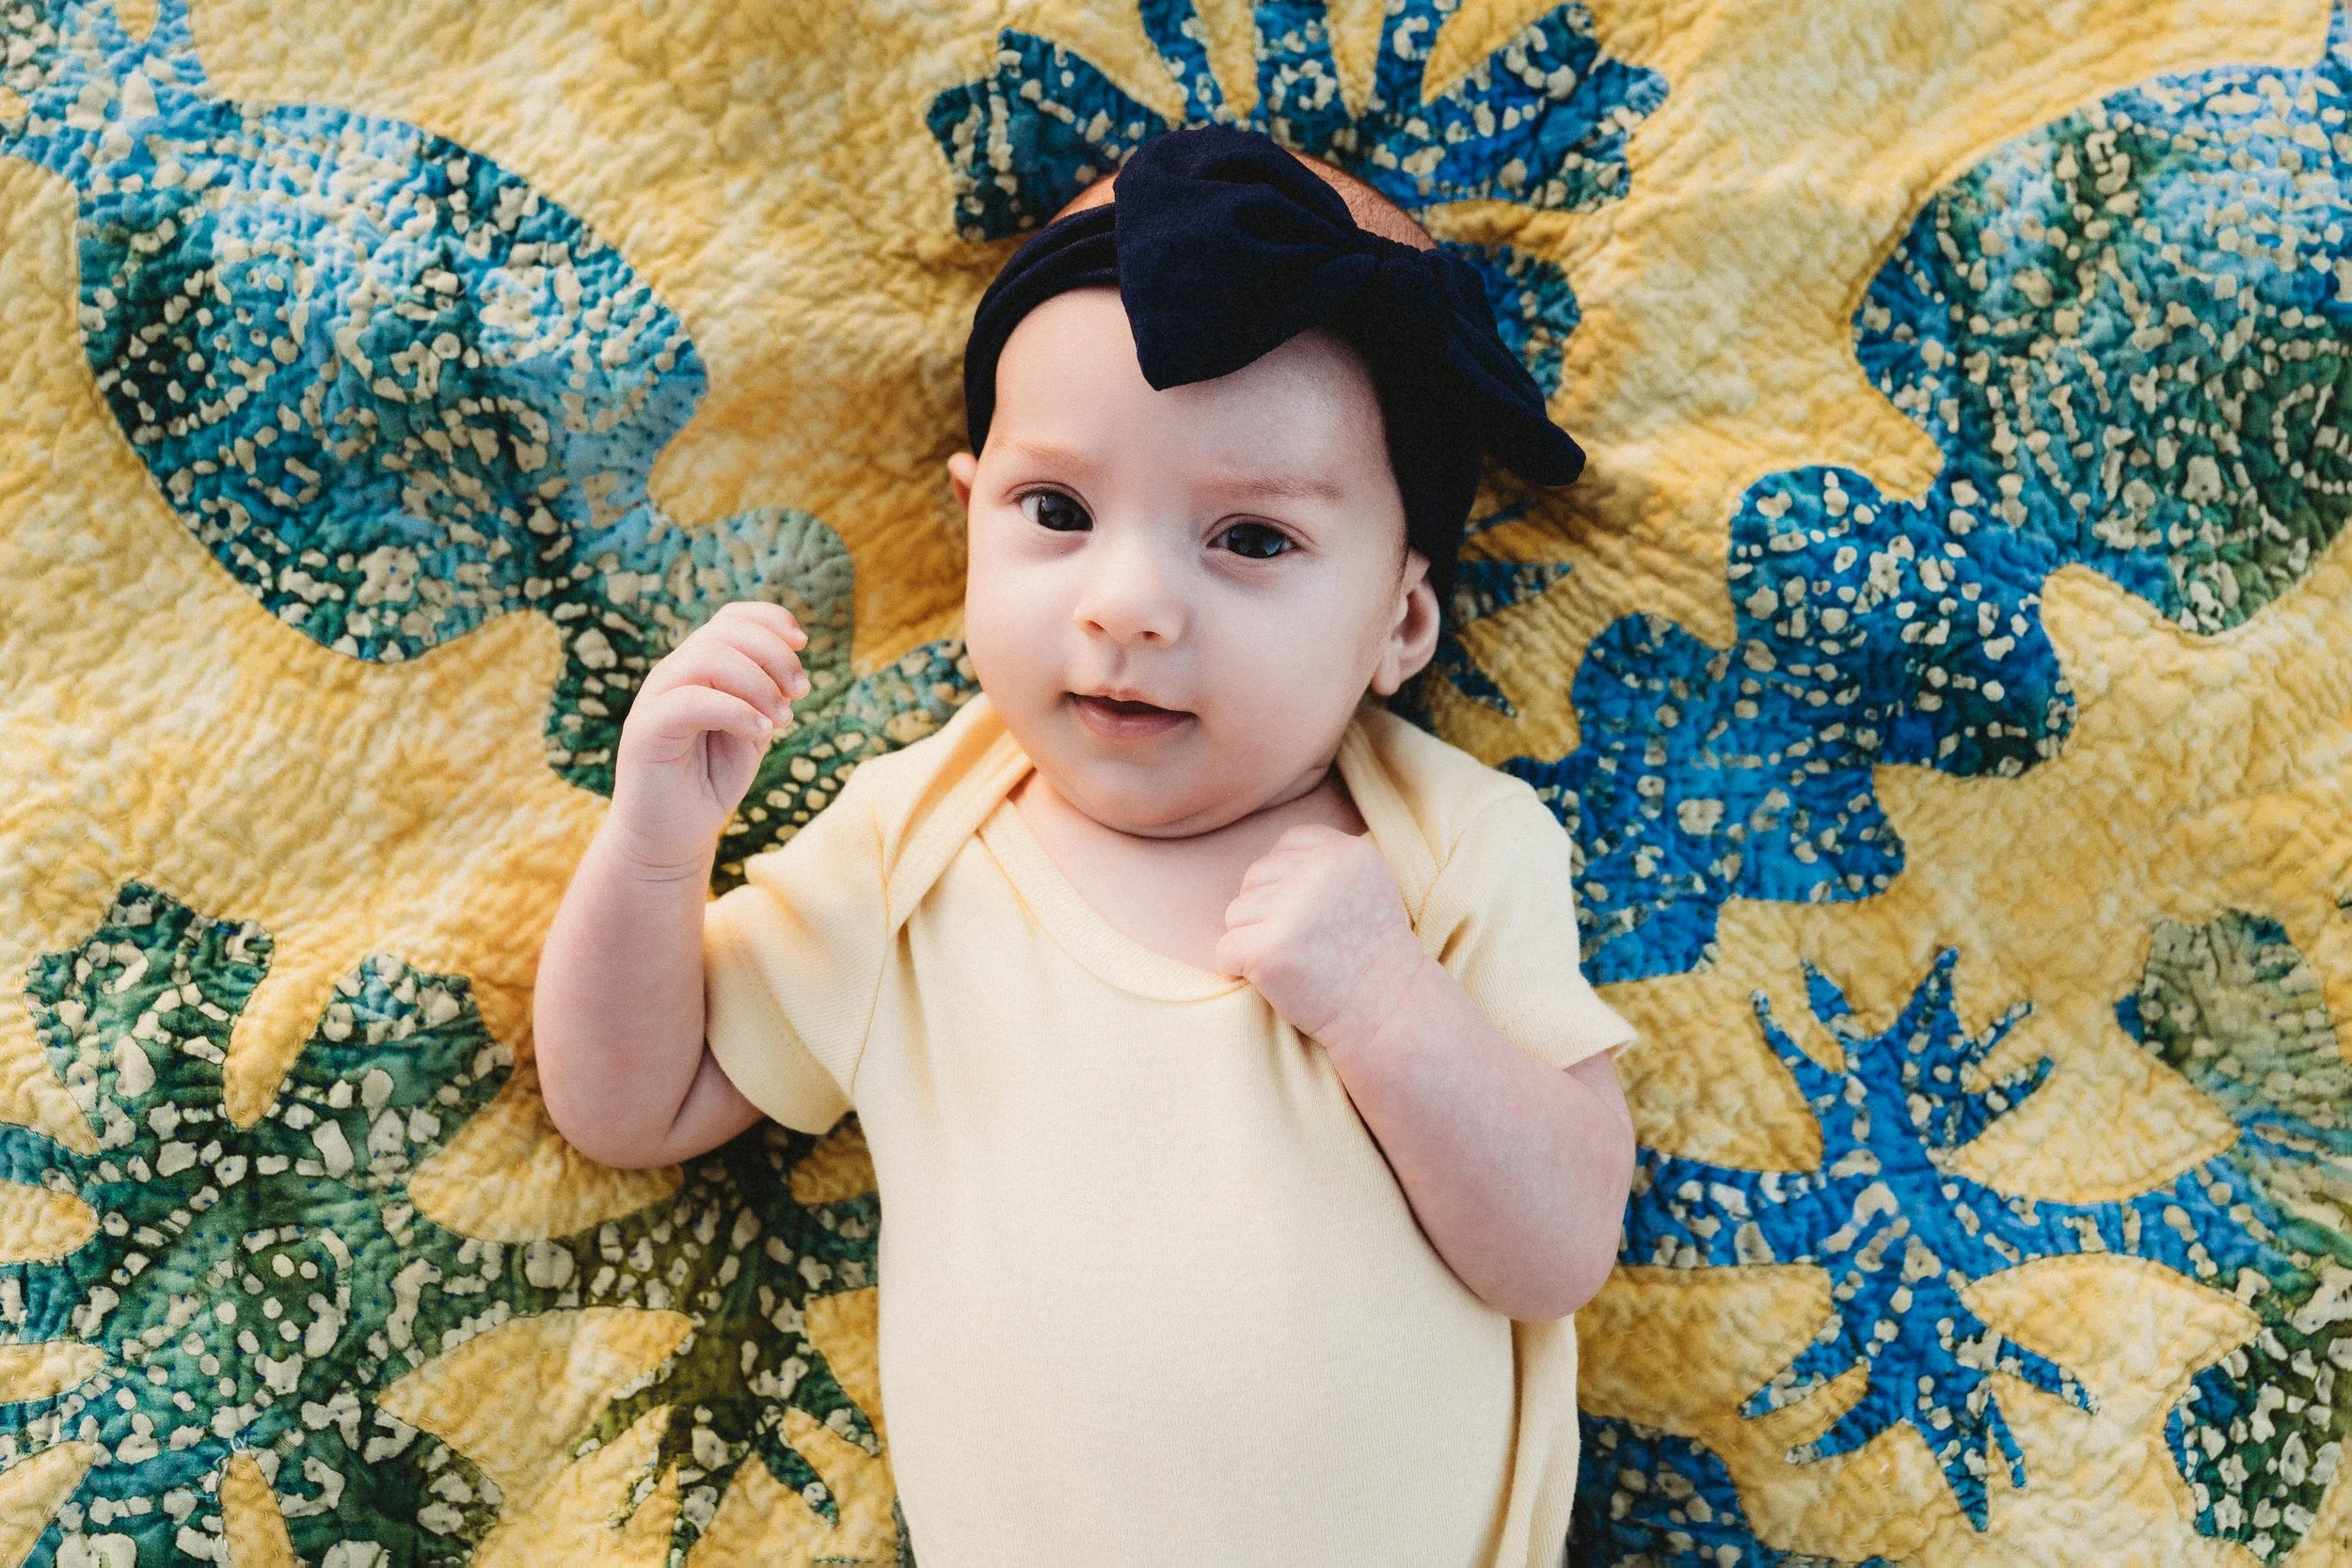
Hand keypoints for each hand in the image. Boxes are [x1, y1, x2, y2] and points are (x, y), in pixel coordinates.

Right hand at [607, 601, 809, 875]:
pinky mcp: (645, 729)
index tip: (803, 643)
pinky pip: (691, 699)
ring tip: (784, 720)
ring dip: (759, 683)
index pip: (730, 618)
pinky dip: (736, 710)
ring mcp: (655, 699)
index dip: (769, 619)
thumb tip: (790, 669)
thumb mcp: (752, 731)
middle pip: (724, 632)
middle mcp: (673, 675)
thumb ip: (765, 696)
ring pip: (708, 658)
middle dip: (774, 654)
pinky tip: (762, 732)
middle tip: (802, 692)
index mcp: (698, 668)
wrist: (673, 835)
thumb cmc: (711, 781)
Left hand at [1215, 824, 1429, 1043]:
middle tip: (1307, 944)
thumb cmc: (1369, 953)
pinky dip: (1241, 970)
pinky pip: (1225, 950)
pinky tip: (1277, 980)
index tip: (1314, 915)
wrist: (1388, 1012)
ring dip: (1255, 941)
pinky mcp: (1269, 949)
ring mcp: (1293, 910)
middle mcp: (1321, 872)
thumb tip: (1264, 863)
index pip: (1288, 844)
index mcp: (1347, 852)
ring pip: (1236, 913)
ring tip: (1296, 961)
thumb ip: (1324, 862)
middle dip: (1269, 912)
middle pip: (1256, 878)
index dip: (1289, 881)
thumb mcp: (1366, 885)